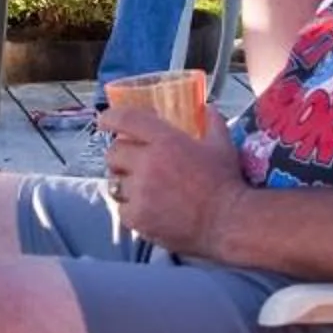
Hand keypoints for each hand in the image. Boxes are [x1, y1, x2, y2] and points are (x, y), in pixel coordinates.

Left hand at [94, 107, 243, 252]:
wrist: (229, 222)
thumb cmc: (226, 182)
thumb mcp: (222, 145)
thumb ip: (212, 122)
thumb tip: (207, 109)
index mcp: (165, 140)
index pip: (126, 120)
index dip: (110, 117)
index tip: (104, 121)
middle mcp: (147, 164)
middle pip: (113, 153)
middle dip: (119, 155)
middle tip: (129, 161)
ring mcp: (140, 192)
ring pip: (114, 182)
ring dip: (123, 182)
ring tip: (137, 187)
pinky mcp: (138, 218)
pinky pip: (121, 209)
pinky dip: (130, 208)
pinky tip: (145, 208)